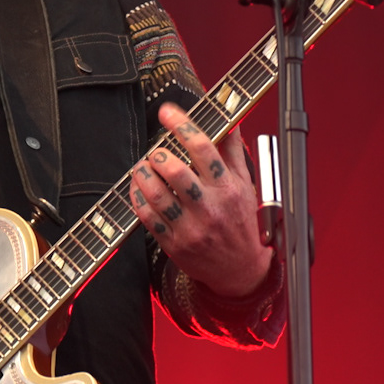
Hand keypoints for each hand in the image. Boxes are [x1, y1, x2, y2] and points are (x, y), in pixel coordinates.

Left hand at [128, 104, 273, 298]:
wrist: (240, 271)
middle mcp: (210, 207)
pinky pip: (147, 217)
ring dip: (143, 174)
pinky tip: (138, 188)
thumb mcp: (245, 185)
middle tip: (156, 151)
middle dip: (159, 154)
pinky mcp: (174, 243)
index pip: (203, 148)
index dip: (182, 125)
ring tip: (142, 167)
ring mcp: (190, 227)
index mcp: (228, 188)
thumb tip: (230, 121)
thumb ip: (233, 151)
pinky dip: (137, 198)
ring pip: (157, 194)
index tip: (167, 112)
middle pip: (176, 170)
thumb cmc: (241, 223)